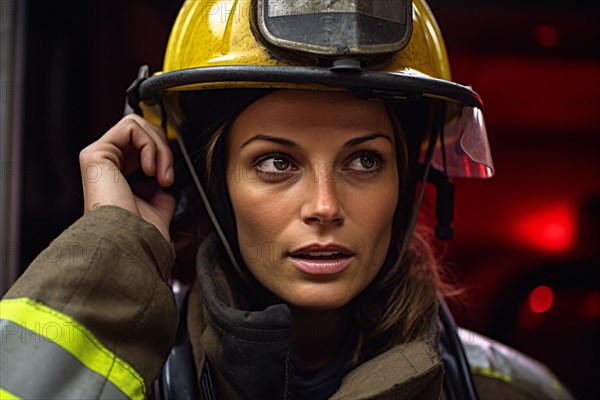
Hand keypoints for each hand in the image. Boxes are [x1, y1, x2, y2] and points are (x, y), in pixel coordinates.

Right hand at [79, 114, 175, 240]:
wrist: (130, 242)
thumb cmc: (140, 235)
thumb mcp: (157, 210)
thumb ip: (159, 195)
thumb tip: (167, 189)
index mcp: (117, 179)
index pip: (142, 149)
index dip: (161, 156)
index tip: (169, 180)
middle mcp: (105, 167)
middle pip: (141, 133)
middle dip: (163, 151)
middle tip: (168, 178)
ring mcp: (98, 158)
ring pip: (138, 126)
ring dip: (159, 148)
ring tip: (162, 175)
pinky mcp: (95, 153)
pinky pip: (131, 127)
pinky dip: (150, 145)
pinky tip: (151, 170)